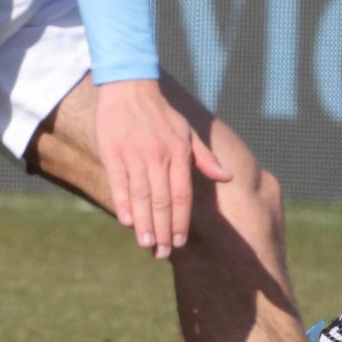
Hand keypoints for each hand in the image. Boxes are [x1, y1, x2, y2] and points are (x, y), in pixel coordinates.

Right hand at [95, 79, 230, 258]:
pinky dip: (124, 204)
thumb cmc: (162, 114)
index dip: (181, 221)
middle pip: (162, 201)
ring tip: (146, 245)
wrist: (130, 88)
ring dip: (144, 224)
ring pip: (141, 196)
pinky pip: (119, 184)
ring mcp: (134, 155)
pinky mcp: (113, 153)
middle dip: (163, 230)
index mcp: (179, 153)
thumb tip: (228, 177)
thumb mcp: (188, 133)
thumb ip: (205, 158)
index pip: (182, 195)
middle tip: (161, 253)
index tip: (179, 242)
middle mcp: (158, 156)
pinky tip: (128, 222)